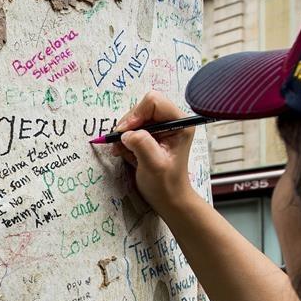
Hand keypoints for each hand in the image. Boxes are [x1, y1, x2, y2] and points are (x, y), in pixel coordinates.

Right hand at [109, 91, 198, 215]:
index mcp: (179, 123)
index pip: (154, 102)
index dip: (136, 115)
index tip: (126, 133)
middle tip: (120, 143)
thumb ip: (142, 144)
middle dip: (128, 124)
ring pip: (135, 117)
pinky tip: (124, 151)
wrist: (168, 198)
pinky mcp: (151, 135)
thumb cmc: (166, 184)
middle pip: (142, 107)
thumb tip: (126, 133)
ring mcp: (161, 128)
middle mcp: (171, 121)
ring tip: (122, 150)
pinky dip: (124, 139)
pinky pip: (132, 128)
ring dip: (124, 133)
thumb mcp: (154, 164)